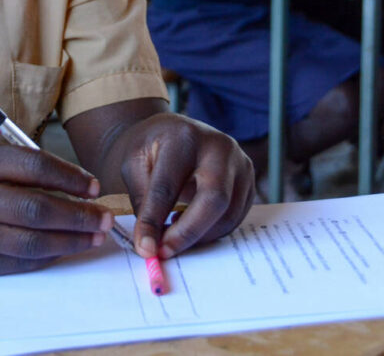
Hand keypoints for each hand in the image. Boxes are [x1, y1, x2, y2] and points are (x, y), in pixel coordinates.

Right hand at [0, 142, 114, 275]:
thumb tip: (73, 180)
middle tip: (104, 217)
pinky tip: (66, 248)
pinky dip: (47, 256)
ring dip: (70, 241)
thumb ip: (19, 163)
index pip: (34, 167)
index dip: (70, 178)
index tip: (93, 186)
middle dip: (78, 215)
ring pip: (31, 242)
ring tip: (95, 236)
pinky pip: (18, 262)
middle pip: (36, 209)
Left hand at [113, 114, 253, 259]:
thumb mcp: (134, 165)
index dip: (155, 220)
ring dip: (201, 236)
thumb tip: (149, 246)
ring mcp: (240, 162)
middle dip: (188, 233)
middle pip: (214, 199)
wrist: (174, 130)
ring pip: (228, 213)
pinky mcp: (249, 179)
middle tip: (165, 252)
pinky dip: (213, 231)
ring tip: (173, 236)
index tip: (145, 248)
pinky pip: (236, 216)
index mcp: (184, 138)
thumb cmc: (152, 148)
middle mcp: (219, 147)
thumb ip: (143, 202)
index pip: (169, 185)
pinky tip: (190, 224)